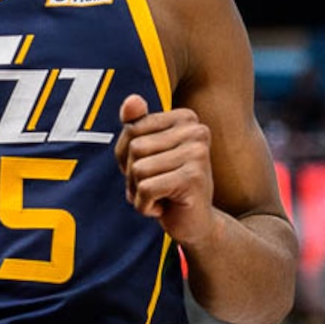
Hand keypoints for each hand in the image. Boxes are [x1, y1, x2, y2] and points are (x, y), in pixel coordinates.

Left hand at [114, 94, 215, 246]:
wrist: (195, 224)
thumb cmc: (166, 186)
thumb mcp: (145, 154)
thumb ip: (135, 124)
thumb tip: (132, 99)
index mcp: (186, 118)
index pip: (132, 129)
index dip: (127, 156)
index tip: (149, 169)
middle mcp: (197, 130)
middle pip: (134, 148)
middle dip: (132, 175)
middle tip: (155, 187)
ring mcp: (197, 153)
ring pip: (138, 169)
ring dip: (138, 192)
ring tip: (160, 197)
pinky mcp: (194, 177)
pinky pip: (146, 188)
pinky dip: (144, 206)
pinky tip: (163, 209)